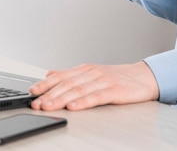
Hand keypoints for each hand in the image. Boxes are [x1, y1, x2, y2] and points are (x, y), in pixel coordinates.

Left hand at [29, 61, 159, 110]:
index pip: (60, 76)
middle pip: (66, 84)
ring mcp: (103, 81)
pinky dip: (83, 102)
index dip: (45, 84)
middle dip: (49, 94)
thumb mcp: (92, 73)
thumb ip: (71, 75)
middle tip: (36, 103)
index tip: (32, 92)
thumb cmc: (118, 77)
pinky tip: (74, 107)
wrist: (144, 76)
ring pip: (78, 90)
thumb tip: (50, 74)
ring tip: (49, 106)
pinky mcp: (114, 90)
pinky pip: (96, 97)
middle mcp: (91, 73)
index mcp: (84, 69)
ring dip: (61, 99)